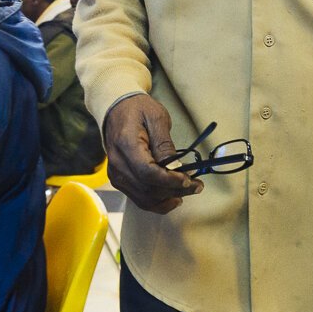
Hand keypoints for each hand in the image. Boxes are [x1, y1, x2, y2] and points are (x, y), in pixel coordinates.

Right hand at [102, 94, 200, 213]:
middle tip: (196, 186)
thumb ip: (165, 144)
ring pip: (144, 199)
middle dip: (175, 191)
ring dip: (168, 200)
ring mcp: (117, 175)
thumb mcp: (156, 117)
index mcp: (126, 145)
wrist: (116, 109)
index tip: (188, 179)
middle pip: (148, 189)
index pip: (147, 173)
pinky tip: (173, 198)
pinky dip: (158, 203)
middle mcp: (118, 164)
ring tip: (187, 192)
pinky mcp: (120, 180)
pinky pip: (139, 199)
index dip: (169, 181)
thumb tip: (176, 167)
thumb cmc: (137, 109)